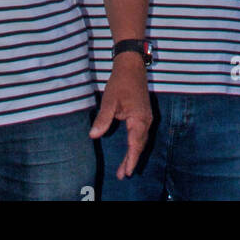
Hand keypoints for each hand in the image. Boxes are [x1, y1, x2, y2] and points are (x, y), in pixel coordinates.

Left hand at [89, 53, 151, 178]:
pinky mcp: (143, 114)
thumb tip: (93, 135)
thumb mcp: (109, 100)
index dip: (131, 159)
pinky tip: (131, 150)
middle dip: (132, 160)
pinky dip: (136, 144)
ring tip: (126, 168)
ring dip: (134, 153)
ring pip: (141, 140)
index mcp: (139, 118)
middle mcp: (146, 120)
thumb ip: (103, 118)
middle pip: (139, 144)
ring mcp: (146, 117)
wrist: (131, 65)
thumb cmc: (120, 81)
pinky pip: (141, 134)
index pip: (135, 144)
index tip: (128, 172)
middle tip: (123, 175)